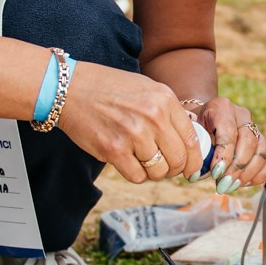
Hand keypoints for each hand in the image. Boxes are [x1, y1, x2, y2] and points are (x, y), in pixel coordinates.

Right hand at [57, 62, 200, 183]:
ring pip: (158, 171)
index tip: (191, 169)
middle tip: (165, 168)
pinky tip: (128, 162)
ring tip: (142, 160)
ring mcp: (134, 134)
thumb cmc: (109, 89)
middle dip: (174, 169)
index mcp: (165, 100)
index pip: (192, 140)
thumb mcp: (147, 89)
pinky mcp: (114, 150)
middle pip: (178, 160)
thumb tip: (189, 141)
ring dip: (152, 172)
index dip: (194, 161)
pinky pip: (137, 176)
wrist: (71, 89)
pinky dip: (136, 174)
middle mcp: (153, 117)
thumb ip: (169, 112)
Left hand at [188, 95, 265, 188]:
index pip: (228, 132)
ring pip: (262, 152)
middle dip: (236, 168)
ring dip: (248, 174)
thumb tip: (199, 174)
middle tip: (223, 184)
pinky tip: (245, 183)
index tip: (215, 174)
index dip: (224, 155)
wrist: (204, 120)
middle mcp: (242, 115)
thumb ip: (197, 152)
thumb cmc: (196, 129)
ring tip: (232, 186)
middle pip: (249, 142)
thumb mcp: (192, 135)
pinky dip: (260, 175)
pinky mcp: (263, 142)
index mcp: (221, 108)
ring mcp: (255, 128)